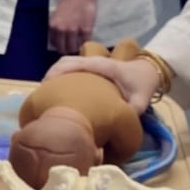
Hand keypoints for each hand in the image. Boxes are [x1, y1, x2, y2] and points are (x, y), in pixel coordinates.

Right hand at [44, 54, 159, 112]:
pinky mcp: (88, 66)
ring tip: (44, 93)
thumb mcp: (141, 101)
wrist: (148, 72)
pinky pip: (69, 66)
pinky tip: (54, 90)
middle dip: (51, 74)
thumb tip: (115, 128)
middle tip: (41, 94)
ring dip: (53, 74)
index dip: (59, 72)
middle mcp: (94, 61)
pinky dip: (59, 74)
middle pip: (66, 61)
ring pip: (65, 62)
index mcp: (103, 67)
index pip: (77, 64)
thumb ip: (130, 113)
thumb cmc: (142, 85)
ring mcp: (90, 62)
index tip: (46, 86)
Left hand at [47, 0, 97, 57]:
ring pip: (74, 47)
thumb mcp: (57, 15)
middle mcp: (62, 30)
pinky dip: (86, 43)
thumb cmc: (69, 1)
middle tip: (73, 48)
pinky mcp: (86, 30)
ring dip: (77, 48)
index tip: (64, 46)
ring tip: (79, 45)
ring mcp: (74, 31)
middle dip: (68, 49)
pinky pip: (85, 42)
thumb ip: (57, 27)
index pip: (55, 44)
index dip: (60, 46)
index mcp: (53, 26)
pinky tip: (86, 39)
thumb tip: (60, 40)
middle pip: (64, 49)